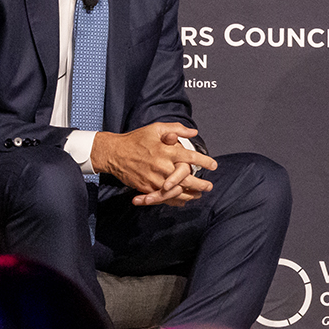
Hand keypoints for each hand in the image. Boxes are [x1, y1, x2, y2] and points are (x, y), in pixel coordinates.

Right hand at [90, 122, 217, 203]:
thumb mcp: (156, 128)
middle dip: (200, 184)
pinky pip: (163, 197)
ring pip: (176, 191)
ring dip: (189, 194)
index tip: (214, 165)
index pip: (191, 158)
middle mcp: (162, 166)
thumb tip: (194, 132)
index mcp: (166, 151)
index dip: (204, 162)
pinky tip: (182, 200)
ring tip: (199, 195)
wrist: (114, 153)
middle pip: (186, 178)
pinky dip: (174, 200)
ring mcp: (154, 179)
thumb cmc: (136, 139)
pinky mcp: (146, 187)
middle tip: (209, 186)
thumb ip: (176, 129)